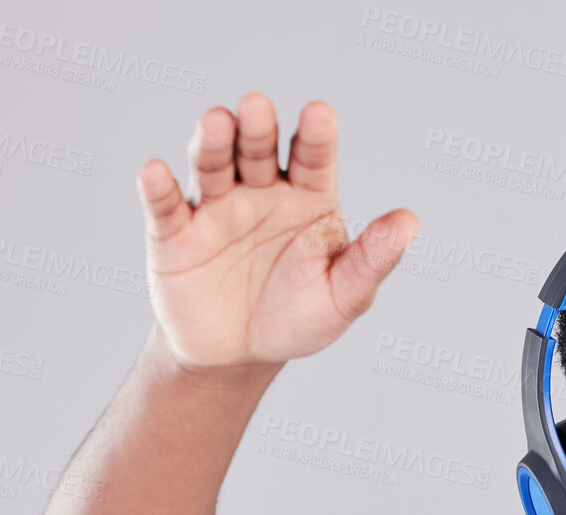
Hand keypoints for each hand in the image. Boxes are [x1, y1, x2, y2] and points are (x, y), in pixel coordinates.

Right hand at [135, 92, 417, 371]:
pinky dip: (157, 187)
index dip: (315, 137)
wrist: (242, 355)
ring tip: (217, 122)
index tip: (319, 114)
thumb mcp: (344, 296)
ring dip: (212, 143)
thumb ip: (372, 259)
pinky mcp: (174, 232)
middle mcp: (260, 191)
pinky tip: (156, 172)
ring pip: (212, 165)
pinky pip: (165, 206)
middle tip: (257, 108)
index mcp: (307, 197)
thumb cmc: (300, 317)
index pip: (312, 158)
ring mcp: (215, 207)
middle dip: (257, 129)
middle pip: (257, 150)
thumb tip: (409, 222)